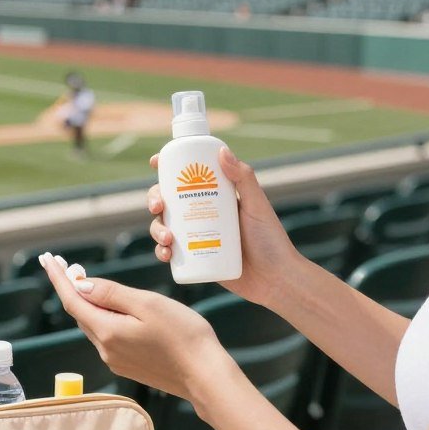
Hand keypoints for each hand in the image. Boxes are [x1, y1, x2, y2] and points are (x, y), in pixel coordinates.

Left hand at [39, 252, 230, 400]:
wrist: (205, 376)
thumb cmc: (183, 335)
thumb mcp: (147, 304)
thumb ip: (111, 294)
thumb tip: (80, 285)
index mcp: (107, 331)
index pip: (72, 300)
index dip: (58, 278)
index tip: (48, 259)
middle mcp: (106, 349)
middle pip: (81, 313)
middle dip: (72, 288)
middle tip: (67, 265)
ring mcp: (117, 360)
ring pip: (94, 326)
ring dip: (88, 304)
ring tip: (89, 283)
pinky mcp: (129, 366)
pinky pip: (108, 337)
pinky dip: (104, 319)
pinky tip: (114, 310)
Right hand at [148, 146, 300, 306]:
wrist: (274, 280)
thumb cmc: (271, 240)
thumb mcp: (257, 205)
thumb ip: (243, 178)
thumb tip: (221, 150)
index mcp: (217, 196)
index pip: (189, 177)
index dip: (168, 168)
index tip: (155, 163)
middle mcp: (204, 214)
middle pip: (169, 200)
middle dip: (154, 199)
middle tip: (157, 206)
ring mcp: (197, 237)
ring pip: (164, 226)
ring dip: (156, 228)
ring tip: (168, 237)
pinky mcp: (195, 260)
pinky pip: (171, 252)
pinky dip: (162, 251)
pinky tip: (166, 253)